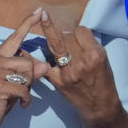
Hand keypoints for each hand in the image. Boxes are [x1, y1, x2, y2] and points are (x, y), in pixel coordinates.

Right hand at [0, 10, 47, 127]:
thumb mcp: (13, 83)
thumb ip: (28, 73)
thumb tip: (45, 65)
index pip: (14, 37)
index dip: (27, 24)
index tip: (38, 11)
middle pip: (28, 61)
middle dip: (30, 78)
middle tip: (21, 89)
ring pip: (27, 73)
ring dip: (28, 88)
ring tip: (18, 96)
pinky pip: (24, 88)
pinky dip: (25, 99)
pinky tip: (19, 104)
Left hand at [39, 11, 123, 126]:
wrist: (99, 106)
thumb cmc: (103, 81)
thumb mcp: (103, 59)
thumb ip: (89, 45)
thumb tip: (73, 32)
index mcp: (95, 55)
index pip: (80, 31)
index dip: (77, 32)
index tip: (77, 36)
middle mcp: (81, 62)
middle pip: (67, 36)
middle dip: (66, 35)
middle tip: (68, 41)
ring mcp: (68, 72)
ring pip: (55, 44)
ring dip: (52, 38)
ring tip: (45, 22)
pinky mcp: (58, 81)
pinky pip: (42, 66)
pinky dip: (33, 58)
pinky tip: (24, 51)